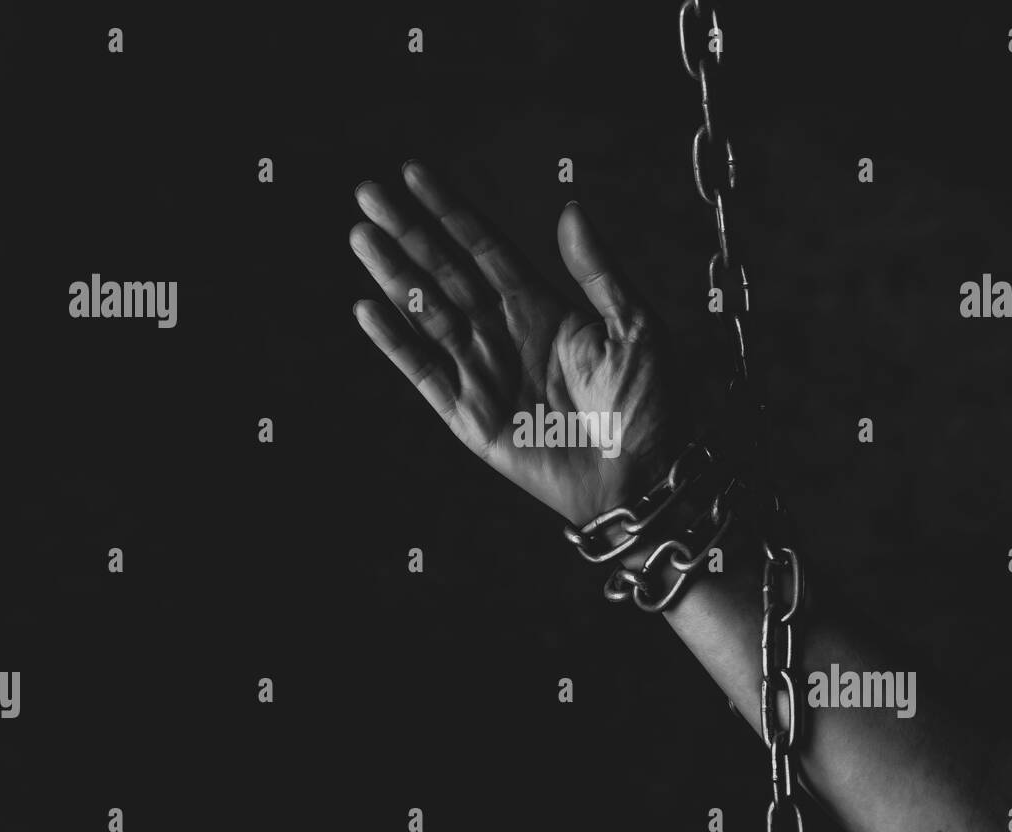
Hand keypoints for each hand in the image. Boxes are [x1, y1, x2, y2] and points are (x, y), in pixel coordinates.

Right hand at [351, 160, 679, 526]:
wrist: (642, 478)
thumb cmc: (650, 405)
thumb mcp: (636, 326)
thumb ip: (597, 271)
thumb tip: (570, 209)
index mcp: (543, 308)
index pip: (485, 248)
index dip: (450, 211)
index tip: (414, 174)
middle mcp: (506, 335)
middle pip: (446, 272)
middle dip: (408, 232)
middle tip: (368, 192)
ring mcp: (485, 374)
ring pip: (427, 313)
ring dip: (393, 275)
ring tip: (361, 236)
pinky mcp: (471, 418)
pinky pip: (425, 373)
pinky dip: (396, 343)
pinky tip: (368, 308)